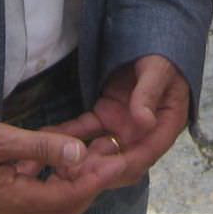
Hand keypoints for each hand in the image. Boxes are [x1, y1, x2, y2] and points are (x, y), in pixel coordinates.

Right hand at [0, 120, 125, 213]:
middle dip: (91, 184)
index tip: (117, 162)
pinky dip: (57, 176)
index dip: (94, 181)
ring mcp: (8, 203)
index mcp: (13, 200)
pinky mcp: (4, 194)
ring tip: (95, 154)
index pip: (65, 198)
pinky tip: (62, 155)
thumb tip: (79, 152)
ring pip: (54, 201)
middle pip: (64, 208)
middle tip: (110, 158)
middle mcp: (14, 208)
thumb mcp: (2, 140)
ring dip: (77, 180)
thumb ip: (41, 146)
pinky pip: (40, 190)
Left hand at [58, 55, 191, 183]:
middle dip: (95, 170)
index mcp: (164, 126)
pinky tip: (48, 135)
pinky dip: (68, 134)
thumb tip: (145, 122)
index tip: (102, 171)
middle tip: (70, 174)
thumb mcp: (158, 70)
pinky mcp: (105, 116)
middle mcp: (142, 134)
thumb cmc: (162, 56)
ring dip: (79, 159)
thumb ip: (149, 93)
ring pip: (99, 151)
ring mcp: (122, 127)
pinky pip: (85, 129)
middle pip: (120, 161)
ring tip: (54, 162)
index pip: (145, 154)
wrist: (151, 40)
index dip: (124, 165)